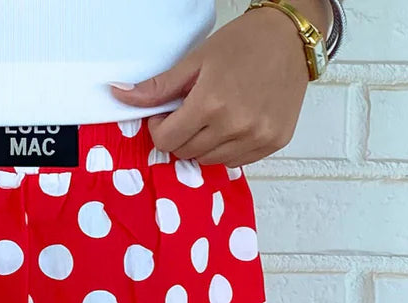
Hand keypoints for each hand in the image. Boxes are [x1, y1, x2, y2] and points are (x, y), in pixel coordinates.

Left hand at [108, 5, 317, 166]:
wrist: (290, 37)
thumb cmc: (243, 43)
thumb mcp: (195, 60)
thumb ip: (157, 87)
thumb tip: (118, 96)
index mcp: (211, 103)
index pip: (166, 140)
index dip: (160, 128)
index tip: (167, 113)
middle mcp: (235, 126)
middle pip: (187, 153)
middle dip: (181, 135)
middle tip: (191, 112)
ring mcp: (256, 137)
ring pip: (210, 161)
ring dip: (203, 144)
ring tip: (213, 116)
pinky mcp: (273, 142)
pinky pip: (236, 161)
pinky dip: (227, 149)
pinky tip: (233, 124)